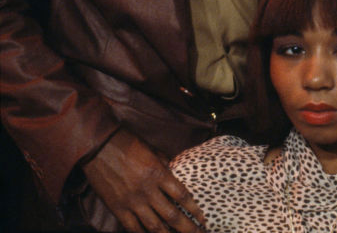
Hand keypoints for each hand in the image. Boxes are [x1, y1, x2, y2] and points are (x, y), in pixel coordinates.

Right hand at [82, 129, 204, 232]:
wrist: (99, 146)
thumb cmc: (129, 144)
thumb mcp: (154, 151)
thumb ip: (165, 167)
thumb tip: (176, 178)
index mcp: (159, 173)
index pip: (183, 196)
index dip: (195, 210)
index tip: (203, 219)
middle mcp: (148, 190)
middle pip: (172, 216)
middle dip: (187, 228)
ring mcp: (132, 201)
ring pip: (154, 226)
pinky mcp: (117, 208)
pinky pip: (132, 227)